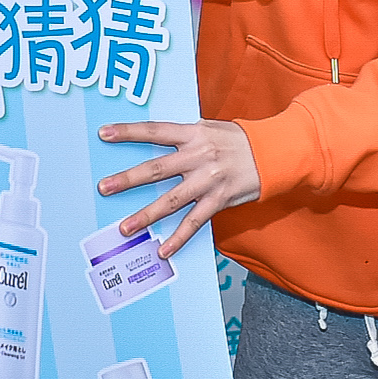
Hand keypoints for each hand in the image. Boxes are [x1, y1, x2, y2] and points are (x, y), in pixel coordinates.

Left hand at [97, 119, 261, 255]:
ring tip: (125, 227)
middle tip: (105, 187)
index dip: (129, 131)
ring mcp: (208, 180)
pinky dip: (178, 238)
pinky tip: (163, 250)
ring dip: (146, 215)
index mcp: (193, 134)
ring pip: (171, 200)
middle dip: (128, 179)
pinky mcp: (218, 200)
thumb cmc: (238, 140)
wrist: (273, 154)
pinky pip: (194, 222)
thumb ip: (185, 135)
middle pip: (157, 168)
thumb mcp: (210, 128)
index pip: (155, 131)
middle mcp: (198, 156)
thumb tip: (158, 138)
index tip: (105, 134)